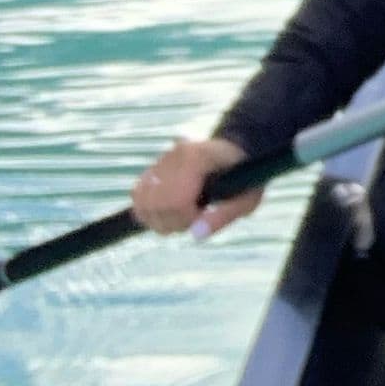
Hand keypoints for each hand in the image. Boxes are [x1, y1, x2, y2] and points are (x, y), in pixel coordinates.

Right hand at [131, 137, 257, 237]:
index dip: (186, 217)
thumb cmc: (247, 176)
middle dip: (171, 221)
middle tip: (192, 218)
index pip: (177, 199)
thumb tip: (195, 235)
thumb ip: (222, 217)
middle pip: (154, 202)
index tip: (201, 216)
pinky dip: (148, 209)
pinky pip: (138, 194)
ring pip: (141, 199)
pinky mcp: (155, 166)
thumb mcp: (246, 199)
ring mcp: (163, 159)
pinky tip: (168, 211)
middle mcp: (175, 155)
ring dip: (157, 218)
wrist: (239, 150)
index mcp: (199, 157)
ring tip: (181, 215)